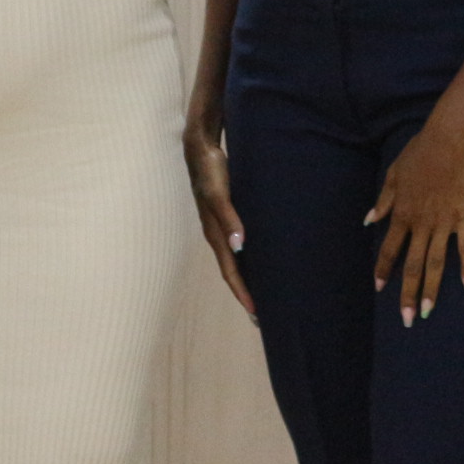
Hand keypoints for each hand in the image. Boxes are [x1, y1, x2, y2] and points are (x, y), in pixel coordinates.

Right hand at [182, 119, 253, 317]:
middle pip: (232, 270)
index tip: (256, 313)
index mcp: (214, 233)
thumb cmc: (210, 171)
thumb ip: (229, 218)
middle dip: (245, 292)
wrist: (200, 148)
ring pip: (235, 259)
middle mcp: (217, 234)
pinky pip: (238, 244)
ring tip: (263, 293)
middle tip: (262, 315)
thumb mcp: (219, 194)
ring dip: (247, 277)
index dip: (242, 292)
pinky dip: (249, 257)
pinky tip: (260, 258)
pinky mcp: (228, 215)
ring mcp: (221, 225)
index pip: (230, 271)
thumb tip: (239, 247)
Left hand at [368, 122, 463, 324]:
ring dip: (431, 289)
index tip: (379, 289)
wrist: (449, 138)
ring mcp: (445, 222)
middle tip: (406, 319)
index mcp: (402, 212)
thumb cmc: (419, 153)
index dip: (384, 270)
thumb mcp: (393, 173)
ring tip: (427, 312)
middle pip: (412, 264)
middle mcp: (422, 222)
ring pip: (436, 263)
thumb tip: (368, 221)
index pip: (390, 248)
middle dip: (408, 293)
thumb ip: (383, 201)